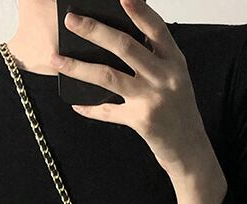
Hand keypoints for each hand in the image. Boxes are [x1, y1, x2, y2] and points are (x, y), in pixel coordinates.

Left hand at [51, 0, 218, 176]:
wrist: (189, 147)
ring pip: (109, 76)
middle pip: (124, 46)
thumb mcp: (175, 76)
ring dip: (79, 67)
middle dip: (94, 30)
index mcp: (174, 60)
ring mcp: (151, 98)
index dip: (138, 10)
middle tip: (71, 20)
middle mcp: (164, 76)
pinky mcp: (140, 120)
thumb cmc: (178, 108)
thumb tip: (120, 35)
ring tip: (57, 60)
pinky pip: (108, 111)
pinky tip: (76, 104)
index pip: (155, 28)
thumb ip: (155, 56)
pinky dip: (90, 108)